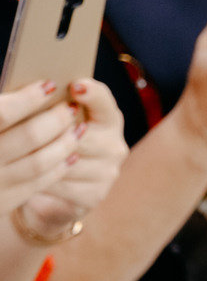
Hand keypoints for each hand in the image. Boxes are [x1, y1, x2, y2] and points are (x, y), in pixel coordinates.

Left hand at [15, 79, 125, 233]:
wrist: (55, 190)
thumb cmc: (47, 143)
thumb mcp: (53, 121)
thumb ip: (53, 107)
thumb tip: (42, 90)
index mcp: (108, 119)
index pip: (105, 102)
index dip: (92, 94)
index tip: (76, 86)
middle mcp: (114, 146)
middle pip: (80, 135)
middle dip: (49, 132)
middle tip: (22, 130)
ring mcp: (107, 173)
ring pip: (67, 161)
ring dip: (38, 157)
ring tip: (18, 154)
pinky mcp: (95, 195)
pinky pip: (61, 183)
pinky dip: (39, 179)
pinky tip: (25, 175)